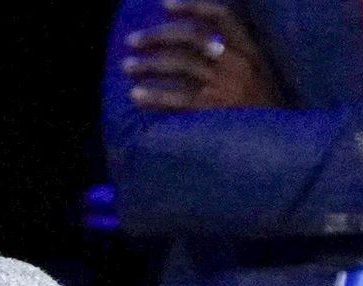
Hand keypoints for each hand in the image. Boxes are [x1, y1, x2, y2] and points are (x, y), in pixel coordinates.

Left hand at [124, 0, 281, 111]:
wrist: (283, 147)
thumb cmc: (266, 114)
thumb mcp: (259, 77)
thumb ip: (235, 58)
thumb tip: (203, 45)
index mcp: (251, 49)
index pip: (221, 15)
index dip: (192, 6)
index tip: (164, 5)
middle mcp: (238, 63)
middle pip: (192, 38)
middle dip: (158, 36)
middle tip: (132, 41)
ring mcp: (226, 87)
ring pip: (180, 65)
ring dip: (149, 64)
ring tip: (126, 66)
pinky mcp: (215, 113)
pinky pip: (177, 100)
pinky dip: (154, 96)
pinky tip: (135, 96)